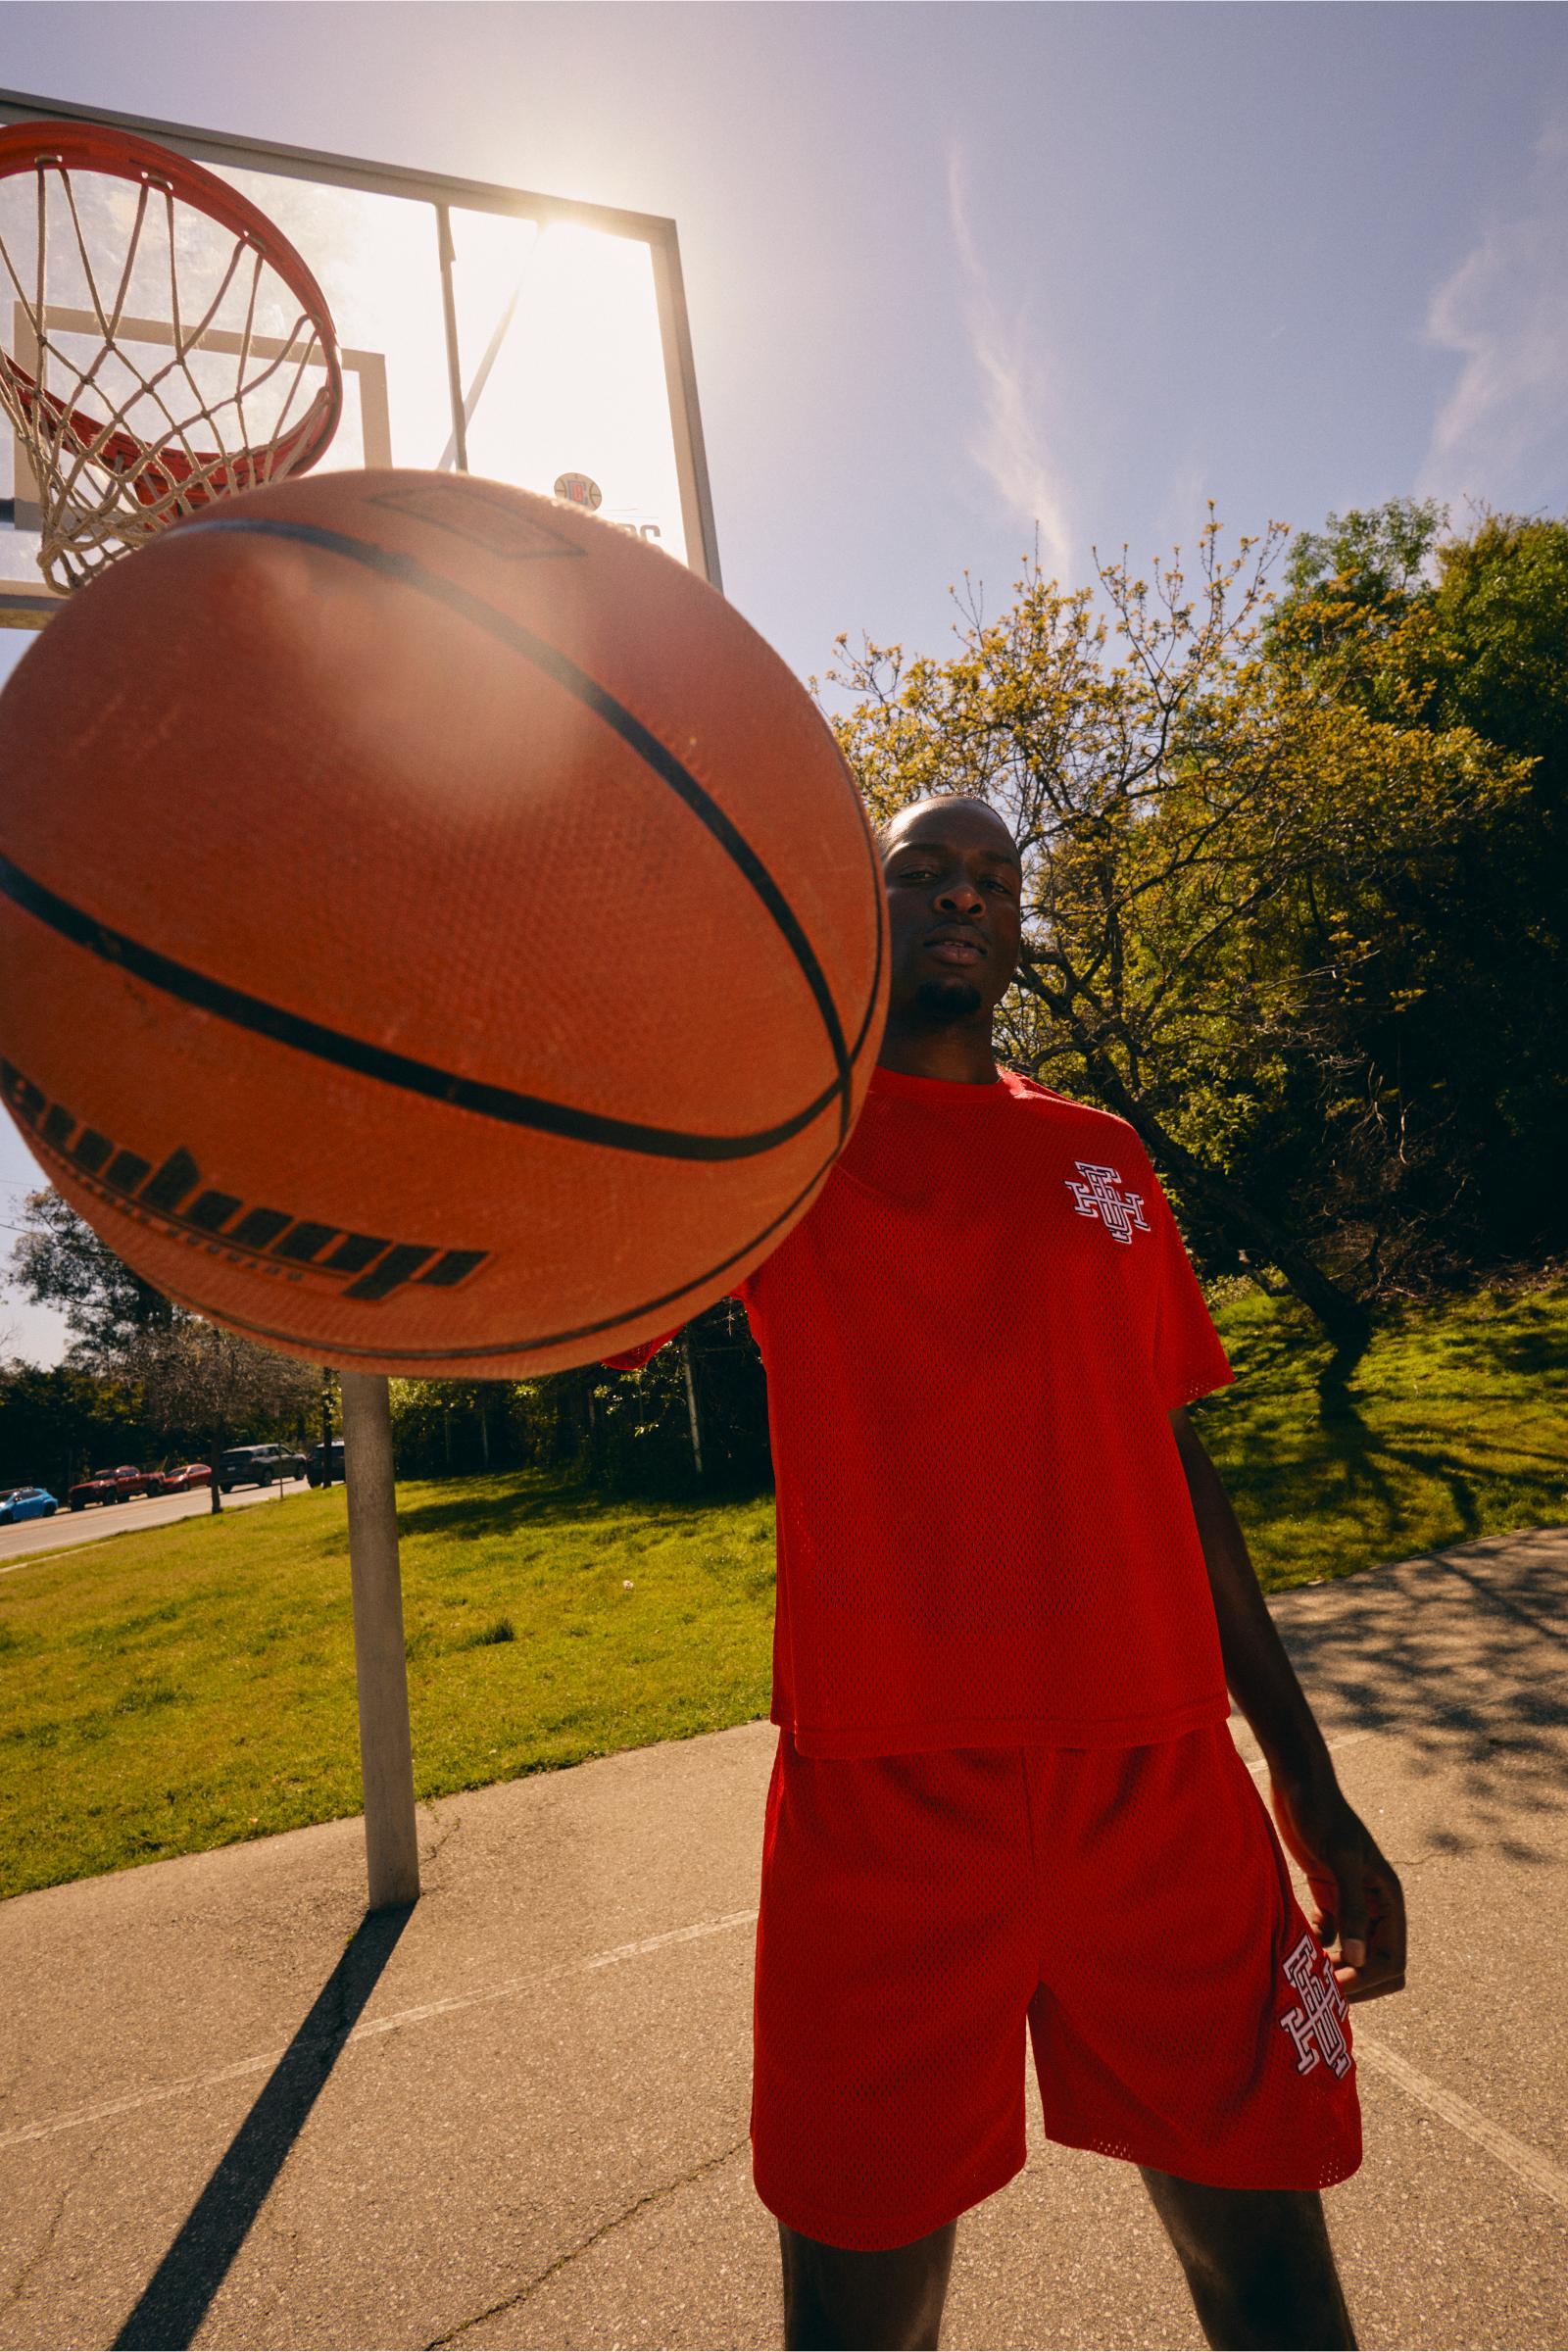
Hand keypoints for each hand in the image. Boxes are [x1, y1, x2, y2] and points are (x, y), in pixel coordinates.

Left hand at [1267, 1773, 1406, 2003]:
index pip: (1391, 1961)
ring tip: (1307, 1966)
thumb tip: (1360, 1960)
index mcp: (1388, 1899)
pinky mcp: (1328, 1893)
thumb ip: (1351, 1908)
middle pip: (1376, 1965)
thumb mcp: (1338, 1857)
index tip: (1335, 1986)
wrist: (1297, 1782)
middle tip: (1320, 1984)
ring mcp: (1351, 1900)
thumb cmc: (1320, 1813)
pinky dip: (1321, 1945)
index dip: (1367, 1980)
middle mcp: (1375, 1904)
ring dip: (1336, 1966)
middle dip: (1354, 1980)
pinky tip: (1304, 1934)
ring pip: (1354, 1954)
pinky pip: (1333, 1936)